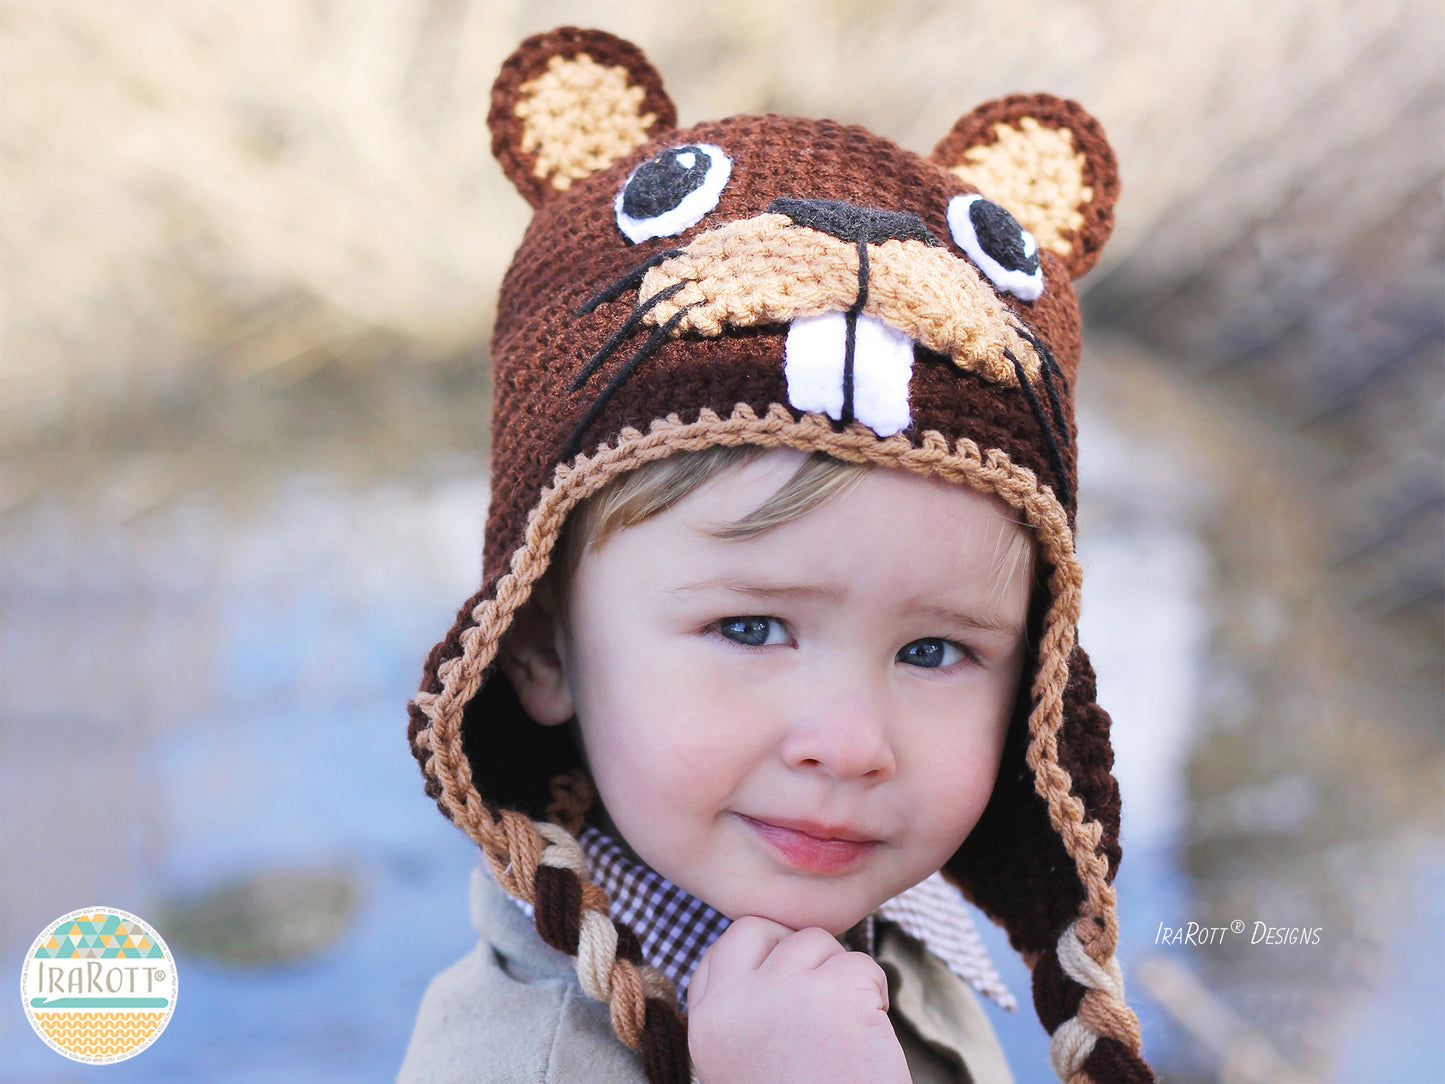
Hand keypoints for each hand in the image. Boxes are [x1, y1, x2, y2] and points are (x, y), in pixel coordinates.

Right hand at [687, 916, 910, 1083]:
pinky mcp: (836, 992)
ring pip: (817, 942)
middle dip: (795, 950)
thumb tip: (769, 950)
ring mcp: (785, 991)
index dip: (760, 959)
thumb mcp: (740, 1063)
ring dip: (840, 976)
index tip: (783, 989)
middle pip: (763, 928)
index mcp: (705, 1024)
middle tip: (820, 996)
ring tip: (844, 1033)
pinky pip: (863, 965)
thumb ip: (741, 1011)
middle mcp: (734, 1001)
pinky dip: (876, 995)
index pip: (723, 951)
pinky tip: (868, 1039)